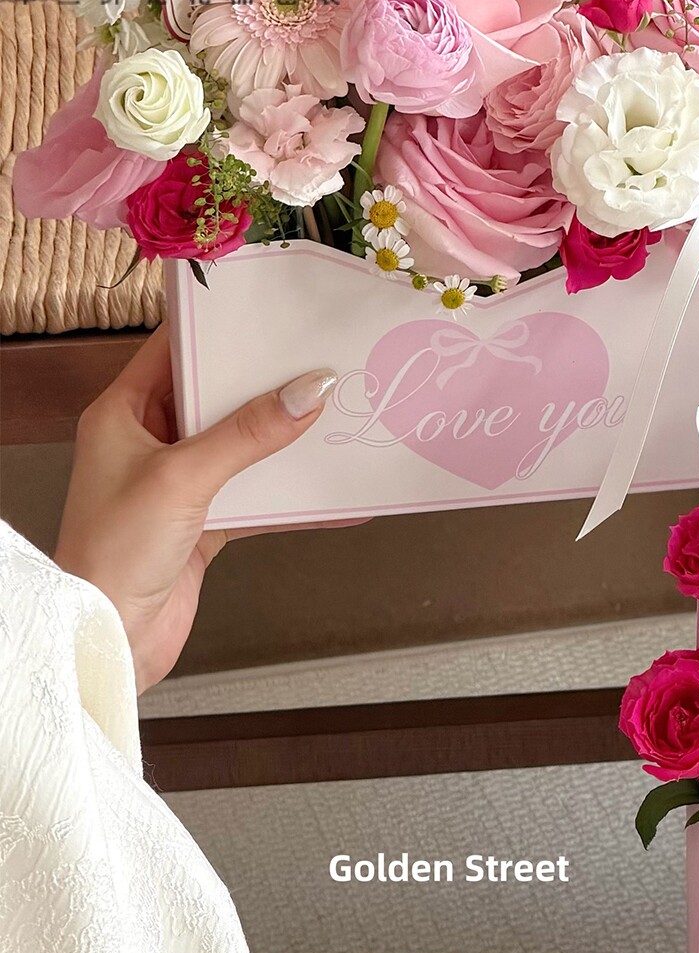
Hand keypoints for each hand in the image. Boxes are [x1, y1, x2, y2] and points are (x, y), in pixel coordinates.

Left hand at [54, 325, 336, 691]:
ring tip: (334, 414)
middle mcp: (149, 441)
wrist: (110, 639)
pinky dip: (292, 492)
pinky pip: (257, 493)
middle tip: (317, 359)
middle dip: (266, 381)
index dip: (219, 329)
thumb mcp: (183, 479)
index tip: (271, 313)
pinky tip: (330, 490)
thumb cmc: (113, 554)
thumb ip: (249, 433)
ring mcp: (179, 481)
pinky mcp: (204, 520)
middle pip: (216, 394)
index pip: (174, 350)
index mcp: (123, 413)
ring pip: (242, 443)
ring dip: (284, 435)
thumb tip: (309, 390)